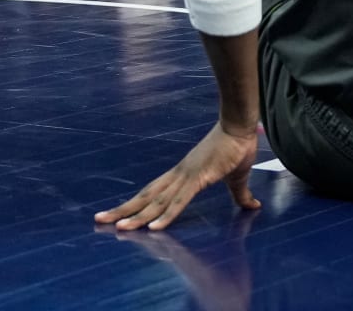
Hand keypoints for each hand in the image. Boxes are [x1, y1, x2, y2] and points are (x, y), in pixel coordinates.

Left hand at [95, 123, 260, 230]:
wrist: (240, 126)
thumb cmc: (237, 148)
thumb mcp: (236, 178)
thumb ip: (240, 194)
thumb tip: (253, 206)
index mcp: (182, 175)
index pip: (153, 192)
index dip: (134, 203)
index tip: (117, 214)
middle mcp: (178, 175)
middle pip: (146, 196)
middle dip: (123, 210)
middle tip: (99, 220)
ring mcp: (186, 176)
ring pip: (156, 201)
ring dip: (137, 215)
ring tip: (118, 227)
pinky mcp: (198, 178)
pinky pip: (179, 201)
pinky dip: (166, 215)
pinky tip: (153, 227)